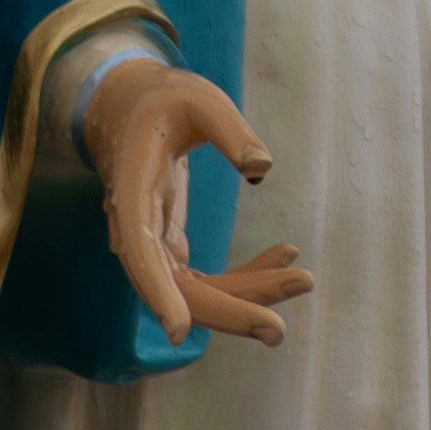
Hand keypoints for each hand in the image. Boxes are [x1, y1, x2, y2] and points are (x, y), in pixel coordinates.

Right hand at [75, 55, 310, 348]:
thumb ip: (228, 129)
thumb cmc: (163, 100)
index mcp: (133, 190)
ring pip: (197, 291)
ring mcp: (153, 245)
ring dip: (249, 294)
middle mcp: (135, 229)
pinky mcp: (170, 248)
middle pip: (178, 288)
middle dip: (230, 308)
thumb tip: (263, 168)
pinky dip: (246, 276)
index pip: (139, 252)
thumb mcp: (198, 99)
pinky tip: (285, 252)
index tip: (178, 330)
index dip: (157, 292)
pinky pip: (207, 279)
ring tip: (301, 278)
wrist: (129, 108)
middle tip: (282, 321)